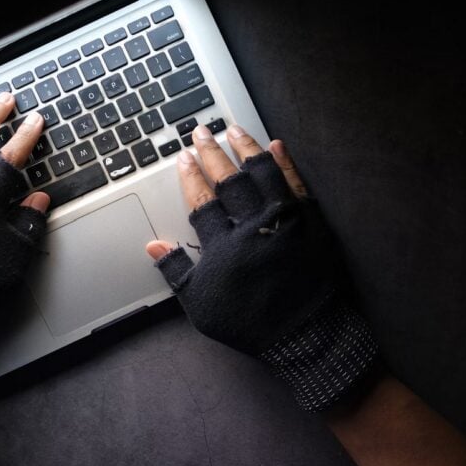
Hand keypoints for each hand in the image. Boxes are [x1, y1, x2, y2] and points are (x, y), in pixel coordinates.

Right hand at [146, 123, 377, 411]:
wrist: (306, 335)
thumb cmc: (250, 322)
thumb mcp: (202, 305)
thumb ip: (177, 271)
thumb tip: (153, 245)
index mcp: (224, 245)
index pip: (202, 200)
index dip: (190, 176)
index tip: (183, 157)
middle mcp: (254, 225)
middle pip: (229, 180)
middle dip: (212, 153)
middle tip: (201, 132)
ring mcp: (286, 220)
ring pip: (263, 173)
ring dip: (246, 148)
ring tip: (234, 129)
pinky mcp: (312, 221)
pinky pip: (297, 183)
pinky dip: (286, 162)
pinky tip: (276, 145)